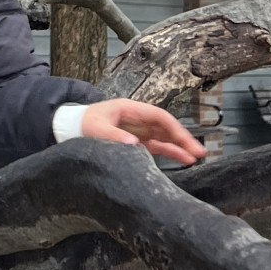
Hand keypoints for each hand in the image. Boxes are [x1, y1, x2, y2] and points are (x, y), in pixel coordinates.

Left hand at [79, 98, 204, 164]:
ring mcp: (140, 131)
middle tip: (199, 152)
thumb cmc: (83, 123)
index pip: (159, 116)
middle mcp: (139, 119)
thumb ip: (114, 135)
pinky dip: (171, 152)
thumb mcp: (96, 128)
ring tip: (197, 157)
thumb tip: (134, 144)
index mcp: (131, 109)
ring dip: (180, 146)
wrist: (71, 128)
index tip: (185, 140)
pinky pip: (158, 146)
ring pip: (165, 137)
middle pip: (166, 127)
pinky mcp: (137, 143)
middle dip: (183, 138)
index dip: (175, 128)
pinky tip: (183, 159)